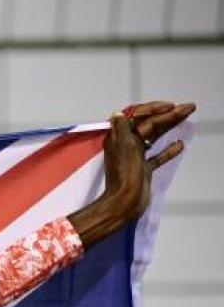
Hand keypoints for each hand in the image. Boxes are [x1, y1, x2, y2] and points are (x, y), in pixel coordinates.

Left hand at [71, 100, 194, 247]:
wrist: (125, 201)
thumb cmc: (125, 173)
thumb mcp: (123, 145)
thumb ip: (122, 128)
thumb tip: (118, 113)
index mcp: (119, 137)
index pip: (136, 116)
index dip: (153, 109)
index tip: (170, 105)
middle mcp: (126, 145)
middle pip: (149, 125)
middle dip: (168, 115)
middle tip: (188, 107)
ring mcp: (135, 157)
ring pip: (154, 137)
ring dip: (170, 126)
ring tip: (187, 116)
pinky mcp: (143, 169)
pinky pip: (157, 156)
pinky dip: (168, 150)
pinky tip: (180, 145)